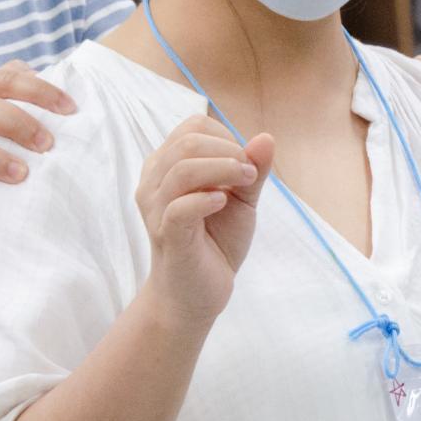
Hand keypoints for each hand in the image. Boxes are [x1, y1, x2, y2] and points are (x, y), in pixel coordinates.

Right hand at [136, 115, 274, 330]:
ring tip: (244, 184)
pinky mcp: (165, 235)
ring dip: (223, 170)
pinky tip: (223, 203)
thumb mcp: (242, 200)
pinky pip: (179, 208)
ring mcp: (156, 209)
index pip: (192, 127)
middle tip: (250, 174)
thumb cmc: (216, 240)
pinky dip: (206, 199)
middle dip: (228, 151)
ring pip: (182, 169)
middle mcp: (154, 181)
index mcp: (168, 165)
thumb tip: (266, 138)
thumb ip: (252, 170)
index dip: (224, 136)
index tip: (244, 162)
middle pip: (187, 142)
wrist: (197, 293)